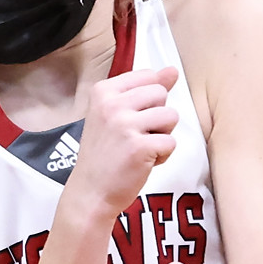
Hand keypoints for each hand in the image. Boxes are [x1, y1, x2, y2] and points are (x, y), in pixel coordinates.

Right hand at [63, 66, 178, 221]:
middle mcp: (112, 104)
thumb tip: (172, 70)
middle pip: (161, 94)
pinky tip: (143, 163)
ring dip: (162, 135)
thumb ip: (144, 89)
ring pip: (171, 116)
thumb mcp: (116, 115)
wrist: (90, 194)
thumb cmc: (104, 155)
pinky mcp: (139, 147)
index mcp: (103, 91)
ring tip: (140, 149)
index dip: (147, 101)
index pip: (148, 77)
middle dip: (157, 117)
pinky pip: (171, 142)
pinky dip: (162, 156)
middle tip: (135, 137)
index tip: (128, 121)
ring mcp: (124, 125)